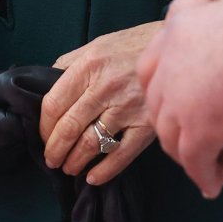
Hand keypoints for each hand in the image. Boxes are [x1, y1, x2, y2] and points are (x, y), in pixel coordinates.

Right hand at [0, 46, 41, 170]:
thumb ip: (4, 88)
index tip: (27, 100)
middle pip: (10, 149)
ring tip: (12, 116)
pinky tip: (2, 128)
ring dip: (16, 141)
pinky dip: (4, 148)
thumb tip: (31, 101)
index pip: (11, 131)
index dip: (25, 116)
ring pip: (5, 159)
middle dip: (23, 129)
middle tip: (23, 107)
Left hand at [41, 22, 161, 183]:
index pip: (53, 104)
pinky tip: (93, 177)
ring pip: (90, 144)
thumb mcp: (100, 44)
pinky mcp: (147, 124)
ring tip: (70, 167)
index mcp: (91, 64)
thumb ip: (73, 63)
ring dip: (74, 162)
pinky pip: (120, 155)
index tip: (43, 135)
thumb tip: (49, 84)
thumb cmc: (136, 44)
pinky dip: (104, 171)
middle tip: (52, 159)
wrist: (179, 45)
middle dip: (55, 150)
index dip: (43, 126)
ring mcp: (127, 107)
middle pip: (68, 128)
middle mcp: (106, 86)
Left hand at [139, 0, 222, 198]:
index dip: (160, 93)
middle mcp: (171, 65)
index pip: (149, 70)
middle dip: (176, 129)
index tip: (173, 106)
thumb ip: (216, 40)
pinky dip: (205, 175)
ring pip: (173, 140)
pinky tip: (216, 181)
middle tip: (195, 141)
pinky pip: (195, 162)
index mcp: (178, 30)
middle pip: (160, 108)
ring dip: (190, 157)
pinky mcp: (200, 129)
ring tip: (211, 165)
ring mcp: (181, 100)